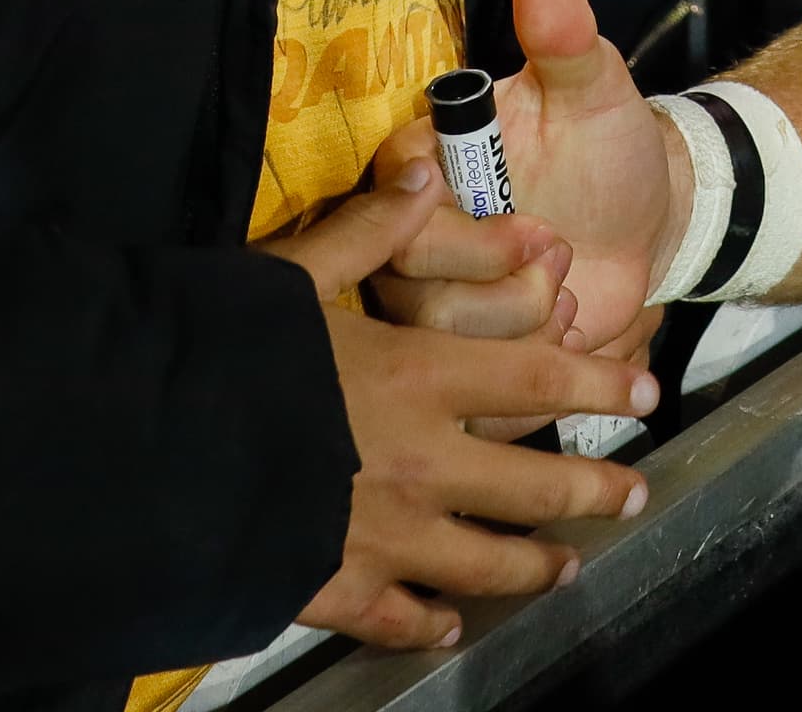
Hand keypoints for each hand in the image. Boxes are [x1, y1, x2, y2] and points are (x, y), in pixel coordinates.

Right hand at [271, 163, 660, 652]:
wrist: (155, 448)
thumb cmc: (228, 350)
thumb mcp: (298, 271)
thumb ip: (370, 227)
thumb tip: (425, 174)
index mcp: (419, 375)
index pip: (535, 377)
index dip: (597, 383)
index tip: (646, 392)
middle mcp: (421, 461)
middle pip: (533, 483)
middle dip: (594, 492)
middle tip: (634, 496)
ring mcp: (384, 533)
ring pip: (485, 561)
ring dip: (534, 565)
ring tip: (565, 567)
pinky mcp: (337, 587)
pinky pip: (398, 616)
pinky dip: (428, 623)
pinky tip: (448, 627)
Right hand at [372, 0, 685, 356]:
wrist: (647, 221)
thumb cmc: (608, 148)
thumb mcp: (594, 88)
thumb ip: (564, 33)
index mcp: (422, 167)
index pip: (397, 213)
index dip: (469, 237)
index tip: (541, 227)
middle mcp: (409, 235)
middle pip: (413, 292)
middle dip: (506, 291)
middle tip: (565, 257)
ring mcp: (429, 300)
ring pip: (441, 346)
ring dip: (523, 331)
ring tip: (568, 294)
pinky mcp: (459, 355)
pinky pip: (469, 394)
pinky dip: (529, 376)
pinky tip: (567, 339)